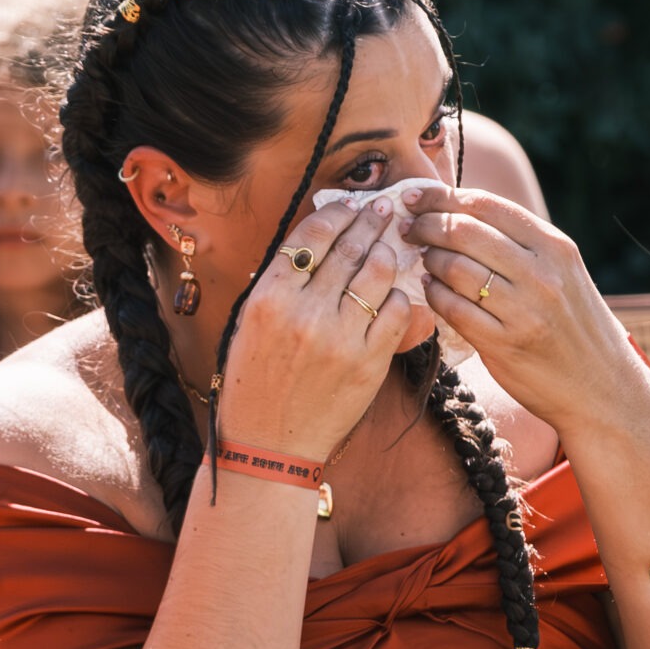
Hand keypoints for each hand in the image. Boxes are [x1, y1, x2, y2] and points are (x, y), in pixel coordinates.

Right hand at [216, 193, 415, 458]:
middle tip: (384, 209)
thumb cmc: (255, 383)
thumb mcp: (251, 325)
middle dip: (371, 221)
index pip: (311, 237)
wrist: (269, 444)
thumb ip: (282, 284)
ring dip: (387, 253)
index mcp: (268, 298)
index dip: (337, 213)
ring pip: (378, 273)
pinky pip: (396, 311)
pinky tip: (393, 294)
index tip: (351, 204)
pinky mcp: (368, 362)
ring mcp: (339, 337)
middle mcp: (304, 313)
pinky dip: (398, 297)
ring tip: (389, 247)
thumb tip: (320, 242)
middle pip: (349, 247)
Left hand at [407, 186, 644, 434]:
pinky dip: (434, 294)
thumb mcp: (563, 272)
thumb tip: (461, 212)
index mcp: (555, 247)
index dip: (443, 196)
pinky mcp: (504, 344)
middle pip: (465, 232)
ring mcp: (523, 310)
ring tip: (423, 260)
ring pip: (454, 268)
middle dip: (426, 225)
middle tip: (408, 228)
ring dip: (429, 260)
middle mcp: (541, 274)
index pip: (487, 205)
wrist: (600, 386)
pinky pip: (453, 308)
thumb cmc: (574, 325)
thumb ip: (522, 243)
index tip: (416, 196)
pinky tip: (431, 289)